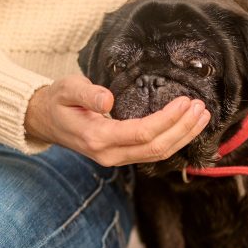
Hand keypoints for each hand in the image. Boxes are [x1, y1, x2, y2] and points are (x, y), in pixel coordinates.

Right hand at [24, 75, 210, 166]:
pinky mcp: (122, 156)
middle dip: (183, 129)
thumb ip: (86, 94)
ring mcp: (116, 159)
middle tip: (201, 109)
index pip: (142, 133)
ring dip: (183, 137)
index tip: (186, 102)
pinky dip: (173, 141)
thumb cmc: (57, 100)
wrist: (45, 120)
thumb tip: (107, 100)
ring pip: (158, 154)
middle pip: (156, 148)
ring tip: (202, 117)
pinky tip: (187, 128)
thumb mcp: (67, 89)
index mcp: (97, 138)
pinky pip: (152, 153)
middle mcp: (109, 154)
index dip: (168, 119)